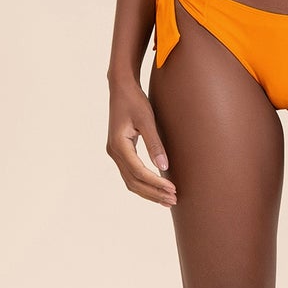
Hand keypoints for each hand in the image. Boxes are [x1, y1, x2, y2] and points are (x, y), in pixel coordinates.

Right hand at [107, 79, 176, 207]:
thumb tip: (164, 166)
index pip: (139, 172)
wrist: (121, 88)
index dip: (156, 183)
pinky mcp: (120, 152)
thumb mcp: (147, 120)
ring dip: (149, 192)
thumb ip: (155, 144)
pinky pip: (131, 174)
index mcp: (119, 145)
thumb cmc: (135, 101)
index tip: (172, 189)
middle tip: (173, 199)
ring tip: (167, 199)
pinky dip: (144, 184)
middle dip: (153, 193)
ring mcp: (115, 153)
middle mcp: (114, 152)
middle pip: (133, 182)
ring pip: (130, 181)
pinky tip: (157, 188)